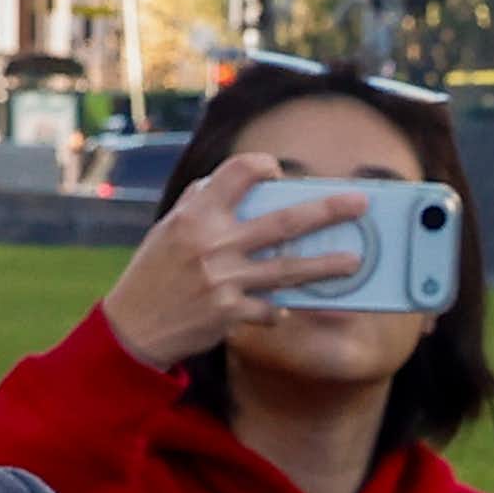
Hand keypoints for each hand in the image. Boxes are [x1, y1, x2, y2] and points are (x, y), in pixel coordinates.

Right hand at [100, 154, 369, 368]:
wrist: (133, 326)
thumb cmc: (153, 273)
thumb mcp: (167, 229)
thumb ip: (198, 204)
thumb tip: (225, 181)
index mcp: (196, 214)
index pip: (239, 173)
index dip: (264, 166)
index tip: (280, 171)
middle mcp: (213, 243)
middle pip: (283, 222)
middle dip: (326, 211)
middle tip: (359, 203)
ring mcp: (225, 280)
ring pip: (288, 270)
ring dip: (325, 266)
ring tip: (355, 261)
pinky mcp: (230, 313)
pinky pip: (270, 309)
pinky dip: (279, 309)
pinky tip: (284, 310)